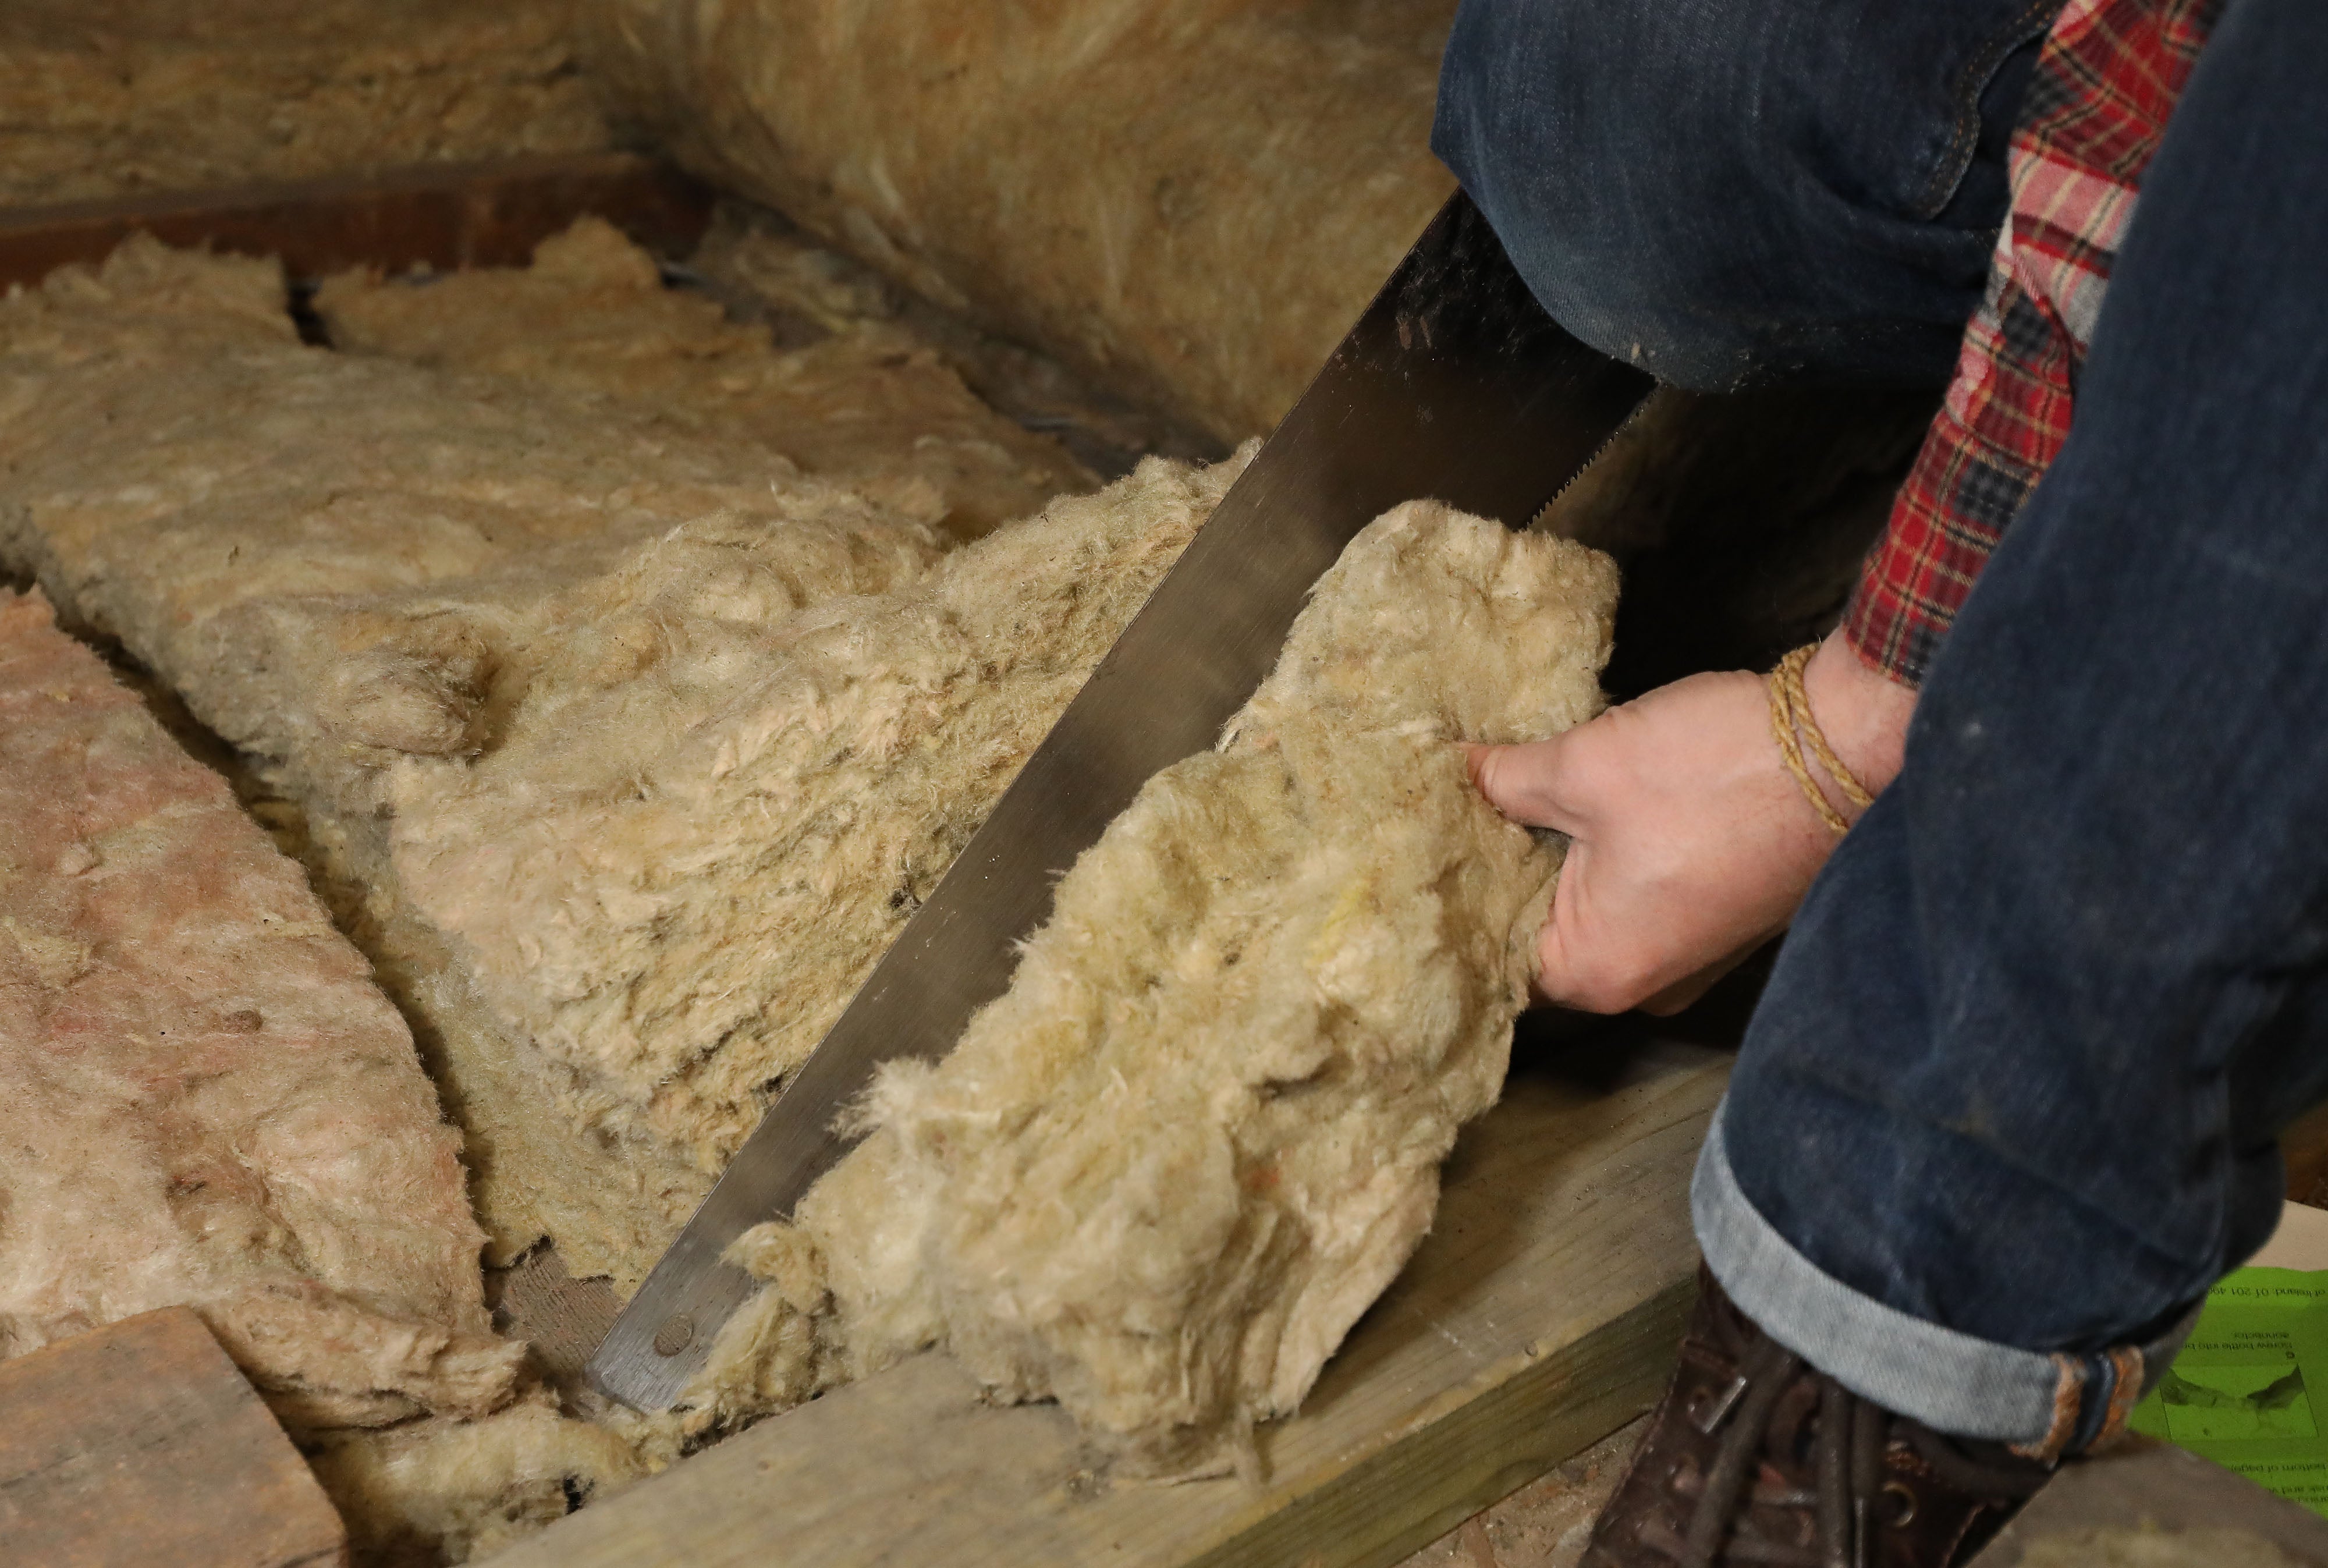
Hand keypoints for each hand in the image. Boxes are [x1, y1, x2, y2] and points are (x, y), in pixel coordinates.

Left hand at [1470, 630, 1915, 1013]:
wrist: (1845, 747)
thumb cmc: (1713, 771)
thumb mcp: (1583, 766)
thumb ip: (1505, 780)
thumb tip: (1455, 770)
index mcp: (1598, 971)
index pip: (1494, 956)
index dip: (1458, 896)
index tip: (1425, 846)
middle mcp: (1645, 982)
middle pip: (1543, 934)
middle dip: (1506, 871)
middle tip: (1457, 810)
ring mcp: (1689, 953)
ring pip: (1593, 910)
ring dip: (1559, 858)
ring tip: (1510, 800)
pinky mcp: (1719, 914)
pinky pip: (1640, 895)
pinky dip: (1609, 855)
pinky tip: (1580, 805)